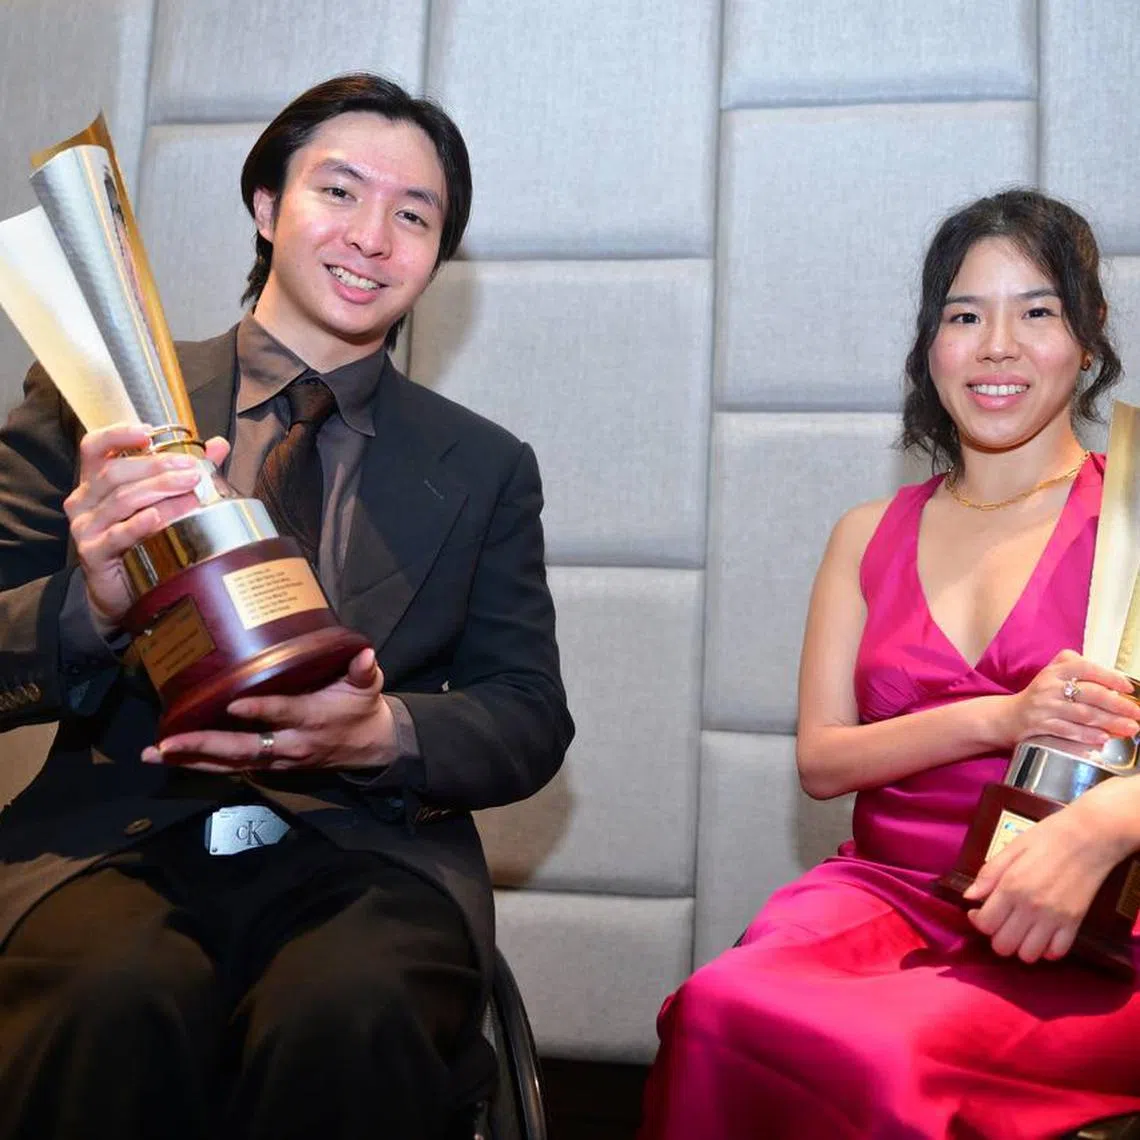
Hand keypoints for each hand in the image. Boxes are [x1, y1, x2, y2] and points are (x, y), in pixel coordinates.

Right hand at [64, 424, 230, 634]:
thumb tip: (219, 445)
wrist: (121, 590)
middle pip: (116, 473)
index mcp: (96, 481)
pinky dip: (139, 524)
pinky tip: (158, 517)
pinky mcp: (93, 553)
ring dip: (158, 492)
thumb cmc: (142, 538)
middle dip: (157, 468)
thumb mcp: (161, 501)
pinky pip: (117, 534)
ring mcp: (86, 527)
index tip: (148, 433)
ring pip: (121, 500)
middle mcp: (84, 500)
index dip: (118, 435)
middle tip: (192, 471)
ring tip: (191, 491)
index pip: (95, 447)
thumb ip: (185, 470)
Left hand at [142, 648, 396, 772]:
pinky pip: (231, 768)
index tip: (233, 703)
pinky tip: (170, 757)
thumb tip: (364, 654)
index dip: (260, 711)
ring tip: (155, 752)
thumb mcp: (369, 686)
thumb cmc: (361, 707)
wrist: (368, 747)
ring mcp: (277, 759)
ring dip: (192, 759)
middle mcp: (290, 744)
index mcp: (312, 719)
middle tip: (168, 742)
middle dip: (204, 746)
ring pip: (231, 763)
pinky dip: (200, 764)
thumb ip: (364, 669)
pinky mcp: (268, 765)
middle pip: (244, 748)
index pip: (283, 714)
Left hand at [962, 801, 1128, 962]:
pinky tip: (1041, 933)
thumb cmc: (1047, 837)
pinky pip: (1056, 952)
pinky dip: (1046, 949)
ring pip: (1028, 955)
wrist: (1090, 837)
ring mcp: (1055, 919)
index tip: (977, 910)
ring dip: (1019, 946)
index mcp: (1011, 886)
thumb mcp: (1012, 847)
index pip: (985, 923)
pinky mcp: (1075, 924)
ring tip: (1019, 929)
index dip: (976, 920)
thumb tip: (968, 896)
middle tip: (999, 921)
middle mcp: (1031, 908)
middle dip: (995, 936)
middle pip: (1003, 945)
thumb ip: (989, 874)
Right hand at [1002, 649, 1138, 748]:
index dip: (1109, 677)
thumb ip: (1076, 666)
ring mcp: (1044, 706)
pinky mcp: (1040, 725)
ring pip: (1083, 714)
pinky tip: (1104, 738)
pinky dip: (1088, 735)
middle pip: (1089, 694)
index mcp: (1055, 671)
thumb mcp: (1052, 673)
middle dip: (1117, 705)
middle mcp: (1049, 686)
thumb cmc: (1039, 695)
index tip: (1128, 688)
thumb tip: (1109, 677)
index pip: (1085, 668)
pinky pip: (1068, 731)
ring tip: (1130, 728)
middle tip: (1137, 714)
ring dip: (1110, 722)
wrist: (1008, 716)